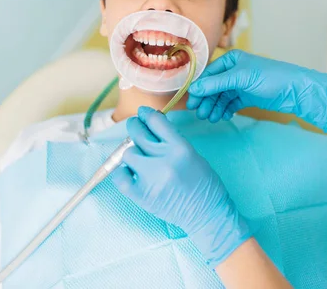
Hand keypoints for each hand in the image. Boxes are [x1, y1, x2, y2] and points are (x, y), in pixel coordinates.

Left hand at [111, 106, 250, 266]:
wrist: (206, 213)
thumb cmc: (204, 184)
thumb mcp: (192, 154)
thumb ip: (172, 141)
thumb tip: (152, 127)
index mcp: (180, 148)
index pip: (156, 122)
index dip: (147, 114)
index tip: (143, 112)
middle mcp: (164, 160)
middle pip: (138, 134)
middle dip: (134, 126)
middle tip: (134, 126)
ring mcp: (150, 178)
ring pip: (128, 154)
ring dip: (133, 154)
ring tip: (141, 161)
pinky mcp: (141, 195)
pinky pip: (120, 176)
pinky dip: (124, 173)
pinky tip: (132, 174)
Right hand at [187, 50, 326, 131]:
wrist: (295, 91)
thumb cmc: (270, 78)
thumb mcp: (241, 78)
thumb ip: (216, 84)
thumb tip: (194, 89)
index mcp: (231, 60)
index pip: (208, 74)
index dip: (199, 89)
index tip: (192, 103)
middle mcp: (234, 71)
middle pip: (213, 87)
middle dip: (207, 100)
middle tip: (201, 114)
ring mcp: (241, 84)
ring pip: (221, 97)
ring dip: (215, 107)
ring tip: (212, 118)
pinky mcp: (247, 97)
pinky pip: (230, 103)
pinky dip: (225, 110)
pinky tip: (223, 117)